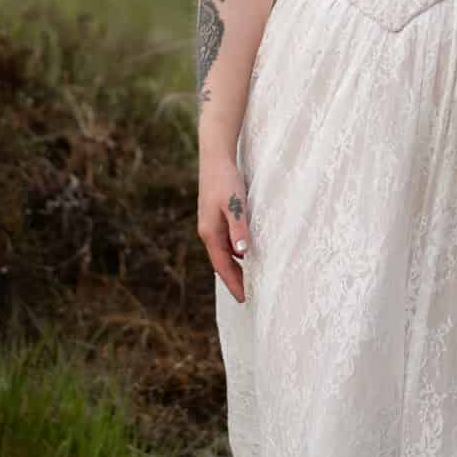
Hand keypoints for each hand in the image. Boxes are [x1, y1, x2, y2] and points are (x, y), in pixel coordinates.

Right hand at [198, 159, 251, 301]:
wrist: (215, 158)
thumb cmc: (226, 180)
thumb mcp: (235, 205)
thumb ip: (239, 229)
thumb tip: (242, 254)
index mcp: (210, 233)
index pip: (223, 266)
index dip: (233, 283)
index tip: (244, 299)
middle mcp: (208, 232)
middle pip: (221, 263)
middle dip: (233, 279)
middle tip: (247, 296)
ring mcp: (211, 225)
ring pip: (223, 253)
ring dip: (234, 267)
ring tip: (248, 279)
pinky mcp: (216, 217)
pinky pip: (225, 242)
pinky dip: (234, 252)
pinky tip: (244, 254)